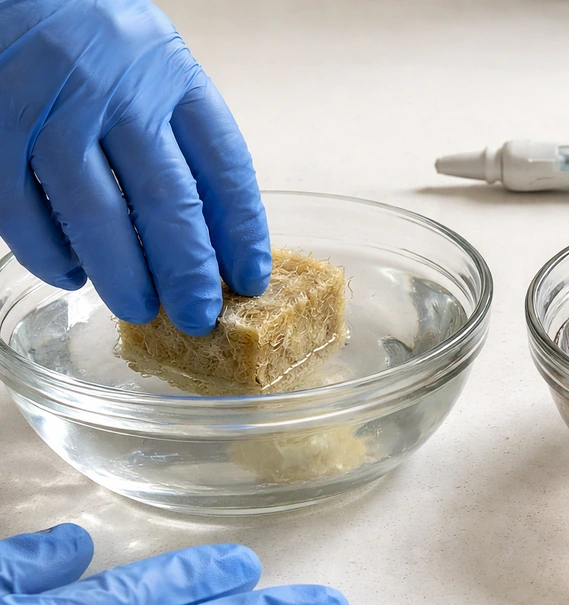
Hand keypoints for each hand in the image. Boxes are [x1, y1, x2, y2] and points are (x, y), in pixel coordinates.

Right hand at [0, 0, 271, 335]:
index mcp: (171, 73)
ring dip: (124, 276)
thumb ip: (175, 128)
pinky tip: (72, 276)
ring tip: (142, 310)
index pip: (225, 166)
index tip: (251, 278)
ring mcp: (51, 109)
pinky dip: (51, 255)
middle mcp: (117, 89)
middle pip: (169, 201)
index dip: (244, 232)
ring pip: (98, 215)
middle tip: (200, 317)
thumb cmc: (86, 29)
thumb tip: (207, 228)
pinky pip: (24, 212)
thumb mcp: (150, 61)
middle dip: (189, 272)